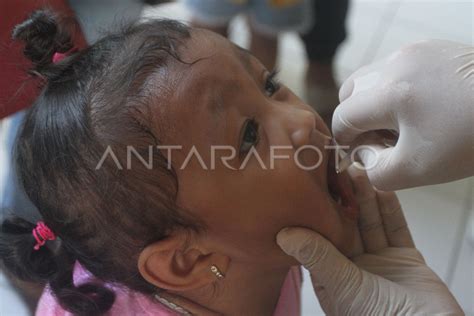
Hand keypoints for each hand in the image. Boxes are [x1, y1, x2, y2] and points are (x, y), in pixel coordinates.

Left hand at [277, 167, 462, 314]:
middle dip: (343, 199)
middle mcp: (353, 268)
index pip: (319, 239)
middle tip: (337, 170)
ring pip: (369, 224)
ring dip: (365, 199)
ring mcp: (379, 262)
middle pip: (346, 226)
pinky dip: (389, 210)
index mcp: (331, 278)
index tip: (311, 187)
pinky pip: (395, 229)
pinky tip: (381, 189)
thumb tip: (283, 234)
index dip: (316, 214)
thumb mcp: (343, 286)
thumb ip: (317, 257)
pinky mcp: (405, 259)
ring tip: (357, 171)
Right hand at [332, 40, 473, 189]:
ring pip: (372, 77)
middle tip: (380, 142)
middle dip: (357, 119)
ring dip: (374, 103)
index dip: (344, 141)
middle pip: (351, 92)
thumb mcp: (418, 170)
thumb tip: (362, 156)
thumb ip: (376, 171)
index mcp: (389, 92)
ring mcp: (415, 51)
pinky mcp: (432, 49)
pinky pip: (397, 69)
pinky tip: (420, 109)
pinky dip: (395, 90)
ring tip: (400, 125)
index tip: (358, 156)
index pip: (343, 117)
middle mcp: (396, 63)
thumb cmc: (471, 140)